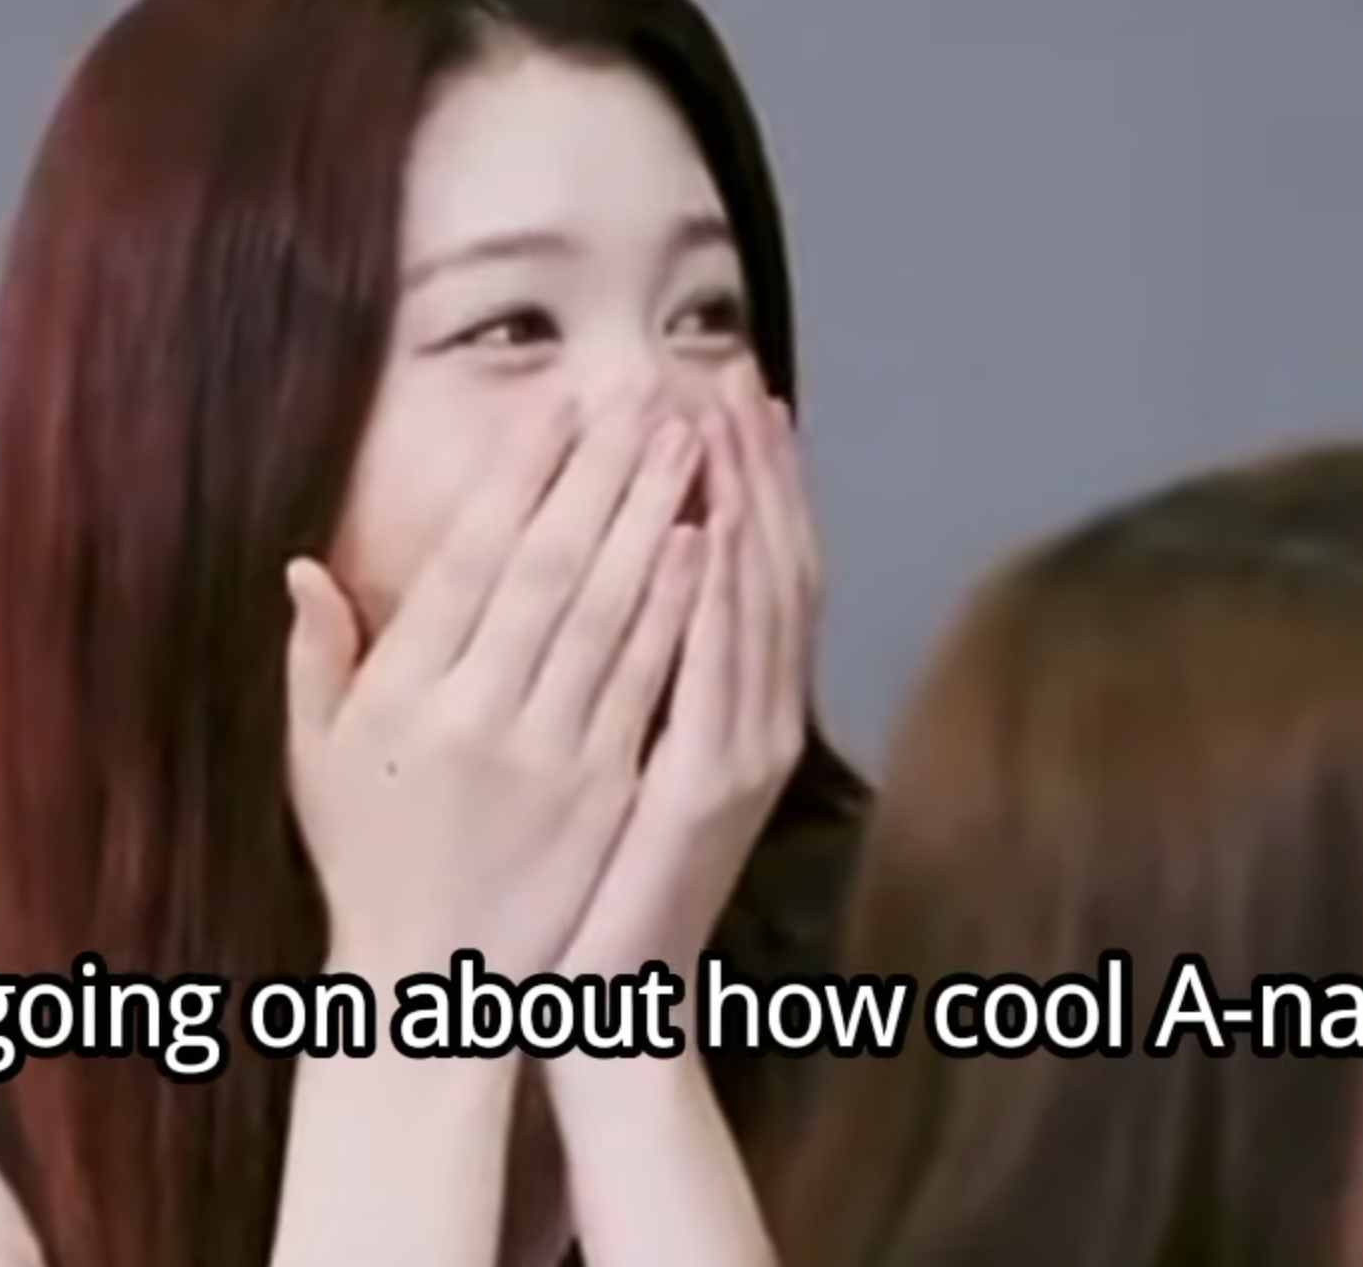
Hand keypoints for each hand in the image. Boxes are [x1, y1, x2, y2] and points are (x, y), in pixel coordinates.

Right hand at [284, 400, 707, 981]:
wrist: (431, 982)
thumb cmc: (368, 858)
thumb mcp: (314, 759)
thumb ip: (315, 659)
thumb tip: (302, 564)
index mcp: (400, 695)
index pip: (468, 561)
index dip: (518, 477)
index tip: (557, 407)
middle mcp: (471, 714)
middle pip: (547, 570)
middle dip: (600, 473)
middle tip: (645, 394)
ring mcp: (543, 756)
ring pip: (604, 616)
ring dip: (648, 520)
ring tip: (685, 442)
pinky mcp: (600, 794)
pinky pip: (642, 688)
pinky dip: (673, 613)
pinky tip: (701, 548)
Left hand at [554, 364, 816, 982]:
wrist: (606, 989)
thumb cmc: (593, 866)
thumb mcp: (614, 748)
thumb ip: (629, 657)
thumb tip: (630, 556)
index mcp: (733, 700)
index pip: (751, 561)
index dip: (749, 476)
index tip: (726, 393)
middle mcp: (757, 713)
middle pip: (770, 561)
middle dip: (752, 464)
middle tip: (731, 373)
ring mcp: (743, 749)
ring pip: (756, 603)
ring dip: (741, 505)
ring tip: (721, 420)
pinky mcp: (708, 788)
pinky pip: (715, 676)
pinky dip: (713, 602)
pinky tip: (702, 532)